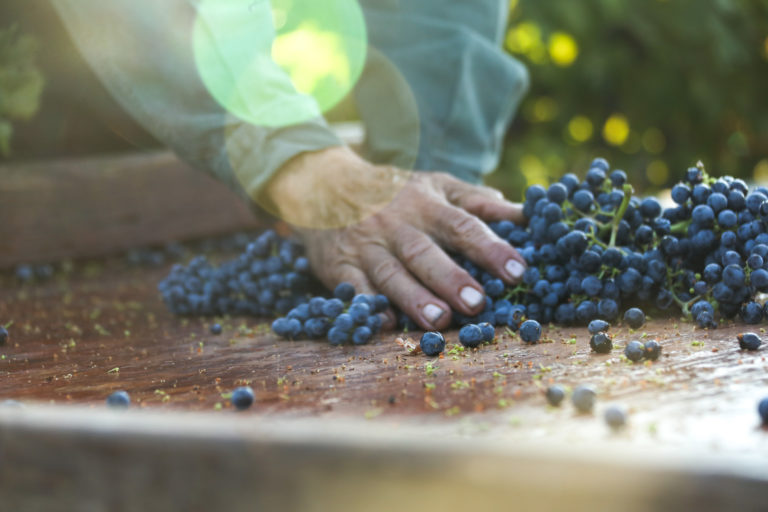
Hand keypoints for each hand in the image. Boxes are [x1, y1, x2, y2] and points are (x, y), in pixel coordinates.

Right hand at [262, 146, 525, 329]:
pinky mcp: (340, 265)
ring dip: (413, 297)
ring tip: (438, 320)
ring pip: (390, 272)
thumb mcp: (438, 185)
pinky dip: (369, 306)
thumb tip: (527, 216)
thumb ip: (479, 202)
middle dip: (450, 278)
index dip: (490, 248)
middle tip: (477, 304)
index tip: (516, 271)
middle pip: (425, 252)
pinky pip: (354, 288)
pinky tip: (385, 323)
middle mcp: (397, 225)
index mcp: (427, 204)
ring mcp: (366, 246)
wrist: (327, 184)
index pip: (462, 225)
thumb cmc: (397, 192)